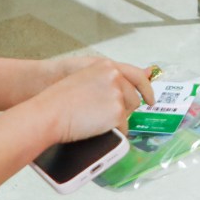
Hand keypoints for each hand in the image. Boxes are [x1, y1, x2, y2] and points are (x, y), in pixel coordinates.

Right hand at [33, 60, 152, 144]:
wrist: (49, 113)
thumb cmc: (58, 98)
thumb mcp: (84, 78)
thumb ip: (106, 78)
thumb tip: (134, 79)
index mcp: (106, 66)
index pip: (136, 75)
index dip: (146, 88)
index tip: (150, 99)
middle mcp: (115, 77)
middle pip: (134, 98)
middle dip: (126, 110)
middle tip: (110, 118)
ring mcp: (118, 94)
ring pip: (128, 113)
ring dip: (119, 120)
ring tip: (99, 123)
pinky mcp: (117, 113)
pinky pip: (123, 128)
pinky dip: (115, 133)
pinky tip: (100, 131)